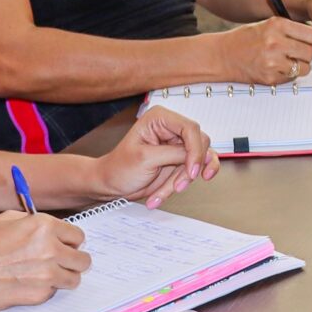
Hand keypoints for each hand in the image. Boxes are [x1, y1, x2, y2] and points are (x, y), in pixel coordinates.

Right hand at [0, 211, 89, 311]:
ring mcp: (47, 274)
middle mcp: (50, 249)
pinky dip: (46, 290)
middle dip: (72, 260)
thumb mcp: (4, 220)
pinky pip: (54, 292)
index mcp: (43, 227)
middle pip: (82, 258)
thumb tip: (51, 228)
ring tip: (46, 274)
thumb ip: (33, 222)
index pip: (77, 235)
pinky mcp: (40, 295)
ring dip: (64, 276)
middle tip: (59, 262)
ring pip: (74, 278)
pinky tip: (28, 284)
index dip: (69, 240)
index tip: (65, 245)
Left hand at [94, 105, 214, 208]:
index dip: (195, 149)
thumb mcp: (144, 158)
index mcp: (160, 119)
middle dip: (188, 169)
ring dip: (184, 179)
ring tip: (168, 190)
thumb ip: (173, 154)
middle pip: (199, 145)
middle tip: (178, 184)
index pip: (190, 128)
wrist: (112, 184)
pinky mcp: (180, 161)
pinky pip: (194, 172)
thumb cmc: (119, 168)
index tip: (191, 169)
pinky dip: (184, 184)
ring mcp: (178, 146)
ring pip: (199, 161)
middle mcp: (172, 130)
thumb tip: (196, 156)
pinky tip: (171, 192)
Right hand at [208, 17, 311, 85]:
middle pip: (310, 52)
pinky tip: (277, 68)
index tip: (305, 41)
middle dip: (306, 54)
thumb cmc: (245, 39)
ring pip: (304, 68)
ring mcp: (272, 62)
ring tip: (287, 61)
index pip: (311, 34)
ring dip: (299, 66)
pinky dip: (288, 75)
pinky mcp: (270, 77)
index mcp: (277, 25)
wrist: (222, 56)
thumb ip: (289, 30)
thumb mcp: (267, 25)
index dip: (310, 39)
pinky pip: (292, 78)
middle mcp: (275, 42)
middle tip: (296, 53)